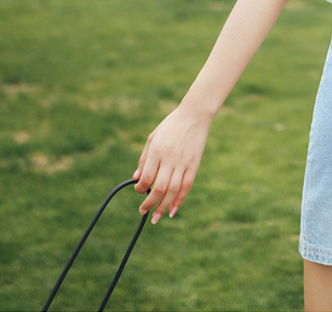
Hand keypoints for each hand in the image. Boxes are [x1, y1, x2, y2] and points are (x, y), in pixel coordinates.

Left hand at [133, 103, 211, 223]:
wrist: (194, 115)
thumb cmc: (170, 125)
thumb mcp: (153, 137)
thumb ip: (144, 159)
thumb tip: (136, 179)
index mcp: (157, 150)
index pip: (146, 177)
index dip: (140, 188)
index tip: (139, 190)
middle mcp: (170, 158)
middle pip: (159, 188)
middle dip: (149, 203)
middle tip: (143, 211)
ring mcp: (184, 162)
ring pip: (173, 191)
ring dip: (163, 207)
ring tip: (156, 217)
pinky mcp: (194, 164)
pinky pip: (186, 186)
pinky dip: (179, 200)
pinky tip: (172, 211)